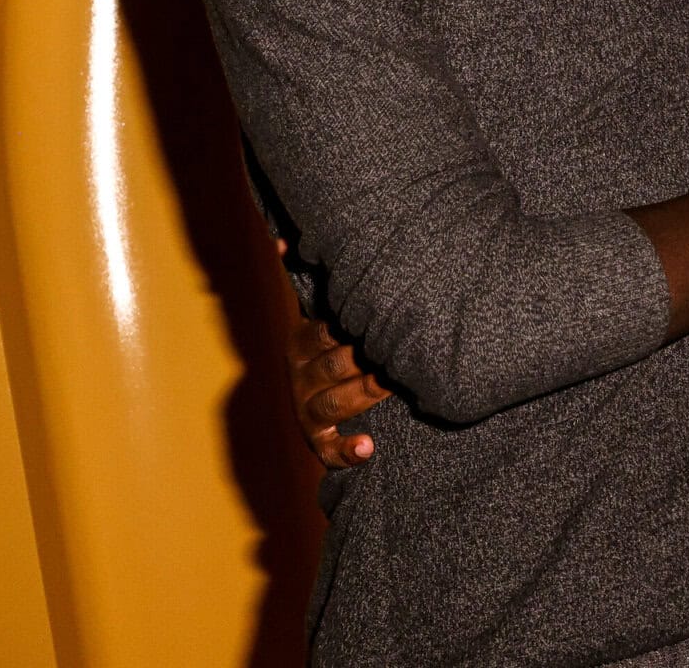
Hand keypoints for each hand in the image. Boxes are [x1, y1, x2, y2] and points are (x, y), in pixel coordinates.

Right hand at [278, 241, 388, 469]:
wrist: (342, 394)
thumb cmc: (345, 339)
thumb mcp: (326, 309)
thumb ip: (311, 277)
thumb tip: (283, 239)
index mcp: (304, 339)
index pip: (326, 329)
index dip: (356, 323)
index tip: (386, 313)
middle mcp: (300, 375)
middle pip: (334, 364)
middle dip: (370, 356)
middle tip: (405, 349)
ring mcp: (306, 408)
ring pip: (334, 402)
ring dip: (365, 393)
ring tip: (394, 382)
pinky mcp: (317, 439)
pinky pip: (328, 450)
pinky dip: (347, 450)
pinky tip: (369, 447)